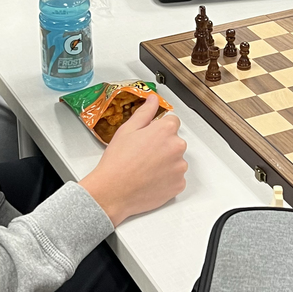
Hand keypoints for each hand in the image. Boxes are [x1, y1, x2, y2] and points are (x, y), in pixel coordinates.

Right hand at [78, 94, 187, 223]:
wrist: (113, 192)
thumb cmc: (117, 162)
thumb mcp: (127, 130)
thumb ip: (145, 112)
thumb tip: (153, 99)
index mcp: (166, 130)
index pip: (172, 122)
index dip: (158, 129)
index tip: (149, 137)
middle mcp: (177, 147)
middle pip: (175, 141)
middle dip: (163, 146)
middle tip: (143, 154)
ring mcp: (179, 167)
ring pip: (176, 160)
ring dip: (166, 163)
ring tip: (145, 169)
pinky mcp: (179, 185)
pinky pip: (176, 178)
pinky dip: (167, 179)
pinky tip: (150, 180)